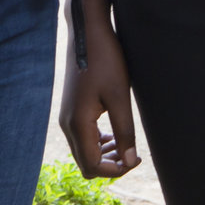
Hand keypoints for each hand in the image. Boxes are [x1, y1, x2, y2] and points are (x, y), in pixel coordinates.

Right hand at [60, 0, 139, 177]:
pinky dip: (99, 142)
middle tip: (134, 154)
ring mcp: (68, 118)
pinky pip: (83, 138)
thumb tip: (129, 161)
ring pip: (84, 152)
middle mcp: (68, 125)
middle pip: (86, 163)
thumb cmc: (106, 61)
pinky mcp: (72, 110)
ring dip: (106, 154)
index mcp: (78, 125)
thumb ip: (124, 131)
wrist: (88, 35)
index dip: (116, 170)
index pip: (93, 166)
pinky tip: (116, 132)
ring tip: (127, 143)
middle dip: (111, 165)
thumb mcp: (120, 97)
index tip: (137, 158)